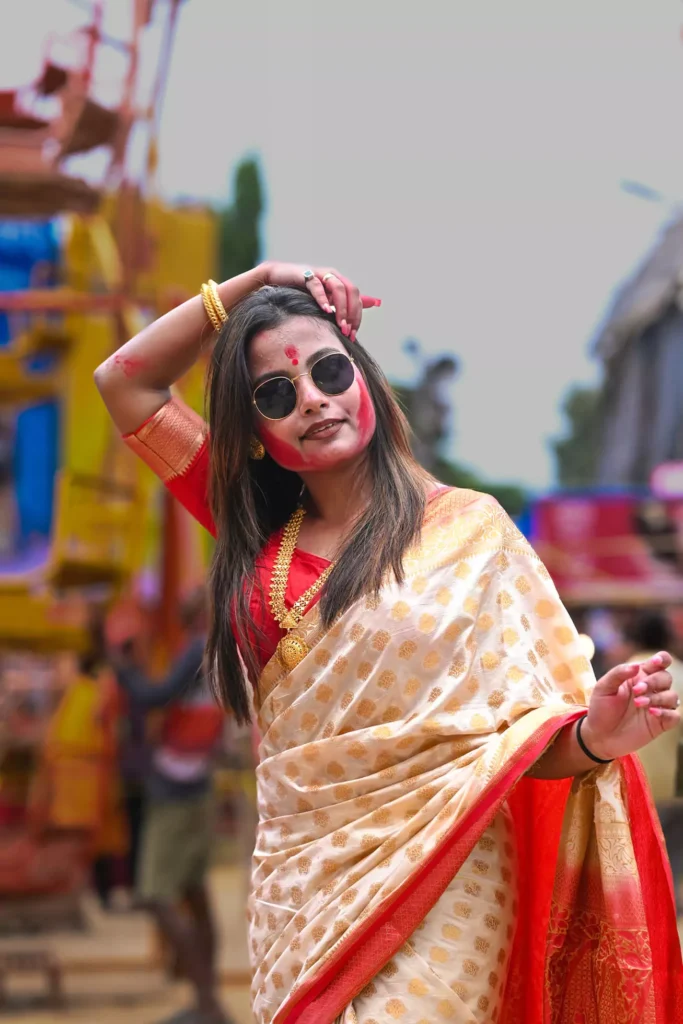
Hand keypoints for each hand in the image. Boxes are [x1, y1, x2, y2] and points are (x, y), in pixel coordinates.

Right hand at [260, 261, 380, 341]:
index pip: (356, 298)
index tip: (352, 335)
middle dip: (352, 313)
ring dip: (341, 308)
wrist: (275, 279)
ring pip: (338, 288)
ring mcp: (320, 274)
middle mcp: (332, 276)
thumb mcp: (326, 299)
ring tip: (339, 324)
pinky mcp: (305, 274)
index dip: (357, 317)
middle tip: (346, 332)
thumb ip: (347, 302)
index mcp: (339, 282)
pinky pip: (317, 285)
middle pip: (351, 292)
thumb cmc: (300, 291)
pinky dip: (323, 298)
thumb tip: (375, 302)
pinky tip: (326, 310)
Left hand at [582, 652, 680, 760]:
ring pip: (673, 696)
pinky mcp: (660, 723)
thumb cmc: (601, 708)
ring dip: (658, 698)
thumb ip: (619, 673)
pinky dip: (666, 713)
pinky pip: (674, 716)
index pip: (660, 662)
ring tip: (638, 703)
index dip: (662, 659)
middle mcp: (651, 689)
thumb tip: (636, 665)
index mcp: (639, 676)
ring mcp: (657, 706)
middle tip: (636, 690)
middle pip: (666, 677)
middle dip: (653, 681)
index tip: (655, 663)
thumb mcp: (603, 687)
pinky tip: (651, 713)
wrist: (598, 735)